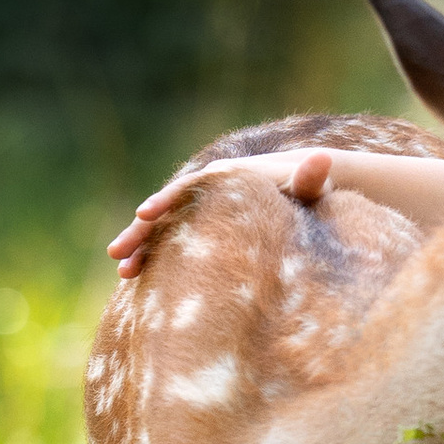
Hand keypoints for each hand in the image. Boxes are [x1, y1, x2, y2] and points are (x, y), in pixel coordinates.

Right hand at [107, 147, 332, 278]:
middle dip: (140, 231)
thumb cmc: (309, 193)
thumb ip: (312, 177)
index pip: (188, 188)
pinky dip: (158, 261)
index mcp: (224, 181)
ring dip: (143, 250)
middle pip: (167, 211)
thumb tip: (327, 159)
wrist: (305, 201)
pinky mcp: (206, 236)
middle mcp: (207, 196)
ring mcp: (204, 217)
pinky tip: (140, 284)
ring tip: (123, 272)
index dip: (165, 199)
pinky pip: (175, 248)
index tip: (143, 213)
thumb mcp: (311, 187)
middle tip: (116, 252)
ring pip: (165, 232)